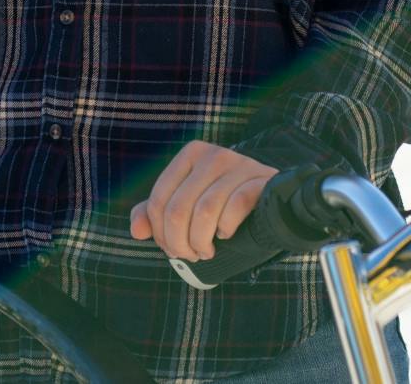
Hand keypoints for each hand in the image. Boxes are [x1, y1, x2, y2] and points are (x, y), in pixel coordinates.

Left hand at [128, 139, 275, 261]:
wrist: (273, 198)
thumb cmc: (223, 203)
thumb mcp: (188, 203)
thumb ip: (158, 214)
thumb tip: (136, 232)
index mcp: (190, 154)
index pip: (159, 199)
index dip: (160, 232)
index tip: (171, 249)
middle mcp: (213, 155)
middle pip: (178, 208)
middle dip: (179, 242)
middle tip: (189, 255)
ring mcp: (239, 165)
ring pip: (204, 211)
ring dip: (200, 241)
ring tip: (205, 251)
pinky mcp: (261, 180)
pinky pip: (235, 207)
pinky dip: (226, 228)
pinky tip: (225, 235)